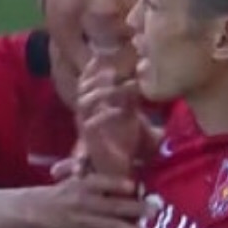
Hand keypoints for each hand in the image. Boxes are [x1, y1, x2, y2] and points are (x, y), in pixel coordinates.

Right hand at [27, 171, 145, 227]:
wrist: (36, 212)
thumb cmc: (61, 191)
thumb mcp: (73, 177)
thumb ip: (91, 169)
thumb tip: (103, 152)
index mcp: (82, 185)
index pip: (98, 182)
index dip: (114, 184)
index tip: (132, 185)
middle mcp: (84, 203)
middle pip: (111, 206)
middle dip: (134, 208)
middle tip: (154, 210)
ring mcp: (85, 222)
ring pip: (111, 227)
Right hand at [76, 56, 158, 178]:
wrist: (120, 172)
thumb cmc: (127, 143)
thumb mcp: (131, 112)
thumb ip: (132, 94)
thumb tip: (142, 71)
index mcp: (94, 106)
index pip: (87, 81)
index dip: (93, 68)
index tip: (104, 56)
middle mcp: (86, 114)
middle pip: (84, 88)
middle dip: (97, 76)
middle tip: (115, 70)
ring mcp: (85, 127)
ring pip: (85, 102)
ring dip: (103, 92)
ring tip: (122, 86)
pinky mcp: (90, 141)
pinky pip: (92, 123)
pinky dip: (107, 113)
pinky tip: (122, 109)